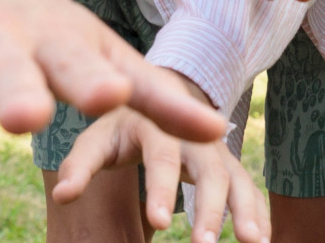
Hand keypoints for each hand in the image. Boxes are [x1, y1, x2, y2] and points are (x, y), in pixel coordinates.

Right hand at [0, 0, 224, 165]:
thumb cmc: (50, 26)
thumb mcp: (103, 51)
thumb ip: (158, 97)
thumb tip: (222, 133)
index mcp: (58, 41)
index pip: (81, 61)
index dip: (95, 79)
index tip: (111, 95)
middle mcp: (5, 41)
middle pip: (12, 69)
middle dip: (19, 89)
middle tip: (30, 113)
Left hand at [54, 102, 269, 242]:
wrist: (156, 97)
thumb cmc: (120, 129)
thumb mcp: (97, 139)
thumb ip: (79, 165)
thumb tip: (62, 195)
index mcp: (158, 126)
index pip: (162, 157)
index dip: (161, 189)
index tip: (157, 223)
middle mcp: (194, 136)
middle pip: (209, 170)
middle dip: (209, 208)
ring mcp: (216, 151)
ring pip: (237, 180)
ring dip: (245, 212)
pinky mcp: (229, 166)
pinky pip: (249, 189)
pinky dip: (258, 213)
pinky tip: (262, 240)